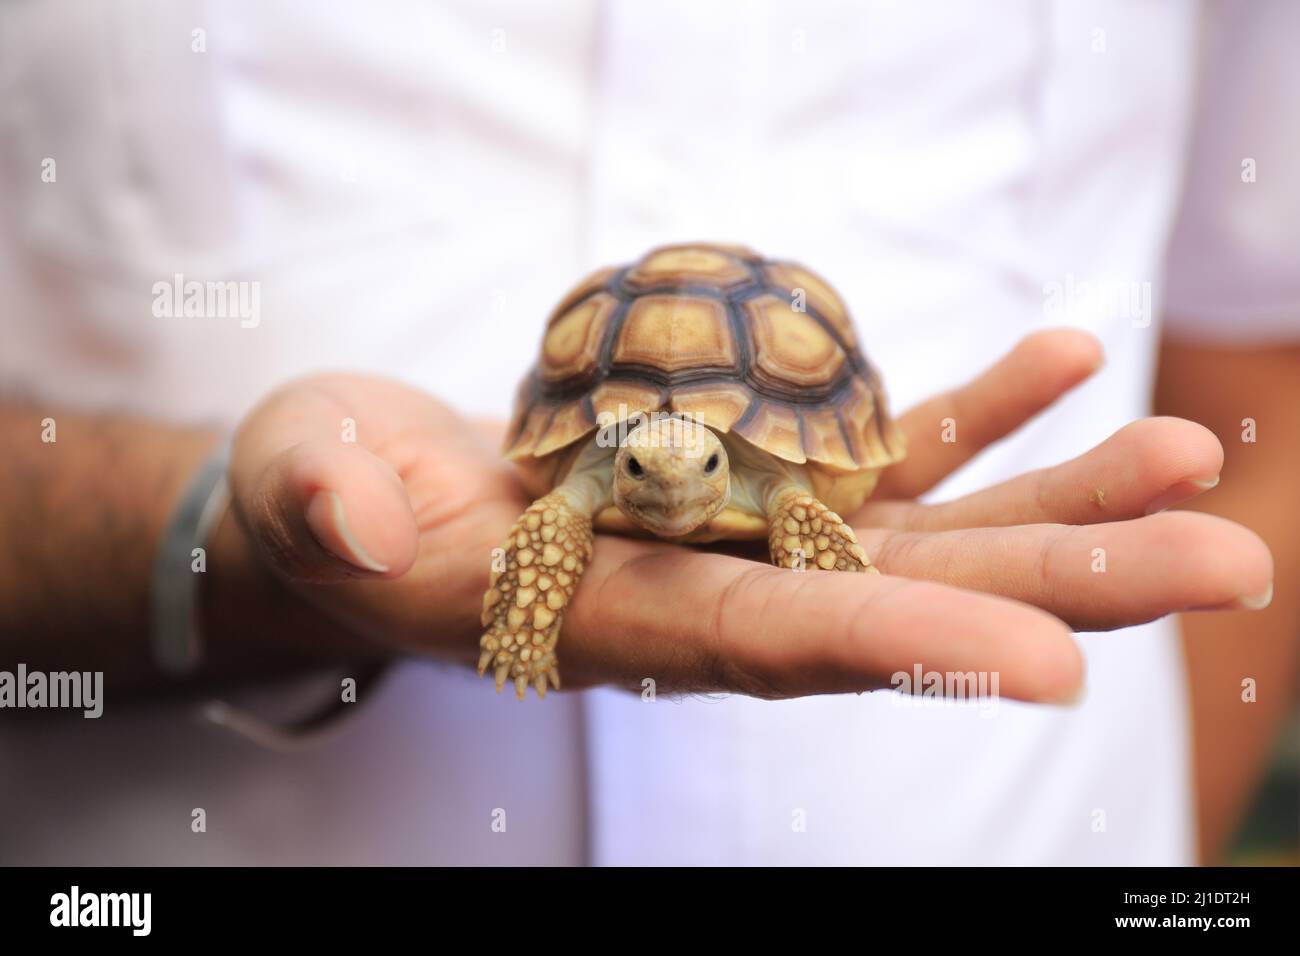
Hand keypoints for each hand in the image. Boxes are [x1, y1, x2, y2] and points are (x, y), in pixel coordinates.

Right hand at [224, 331, 1271, 702]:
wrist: (373, 500)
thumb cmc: (331, 504)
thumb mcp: (306, 496)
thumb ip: (326, 507)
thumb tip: (356, 519)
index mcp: (600, 620)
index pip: (760, 645)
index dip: (895, 654)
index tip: (1050, 666)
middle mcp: (701, 594)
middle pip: (898, 602)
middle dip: (1057, 587)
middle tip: (1222, 561)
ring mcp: (738, 534)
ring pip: (921, 532)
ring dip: (1056, 496)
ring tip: (1187, 453)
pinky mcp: (744, 477)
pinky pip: (877, 451)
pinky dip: (972, 412)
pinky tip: (1059, 363)